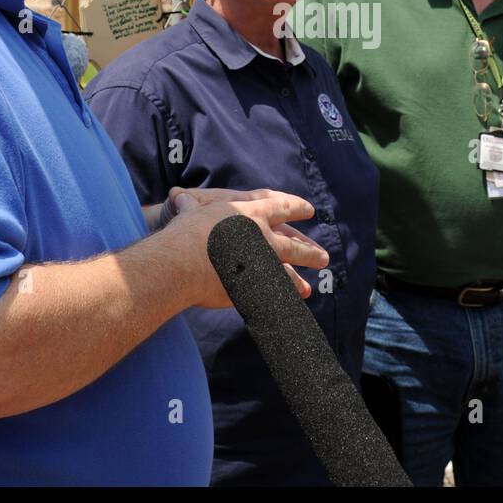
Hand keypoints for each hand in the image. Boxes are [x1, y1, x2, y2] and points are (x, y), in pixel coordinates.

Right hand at [158, 191, 327, 309]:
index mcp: (250, 213)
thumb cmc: (183, 232)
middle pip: (293, 244)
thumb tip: (178, 197)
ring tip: (310, 289)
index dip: (295, 207)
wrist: (181, 261)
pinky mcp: (255, 286)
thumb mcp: (189, 212)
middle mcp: (263, 236)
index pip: (280, 207)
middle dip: (309, 252)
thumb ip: (190, 207)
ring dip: (299, 280)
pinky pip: (274, 294)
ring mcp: (262, 262)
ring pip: (288, 272)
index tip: (309, 210)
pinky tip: (289, 305)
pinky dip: (282, 300)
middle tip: (324, 257)